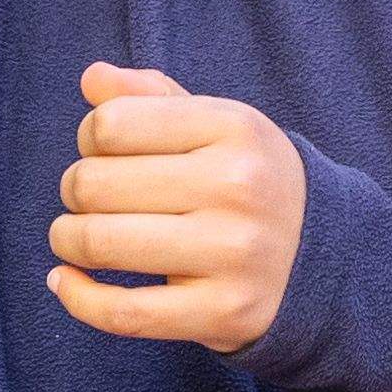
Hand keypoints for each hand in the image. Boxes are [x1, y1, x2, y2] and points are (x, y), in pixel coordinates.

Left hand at [45, 60, 305, 353]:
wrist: (324, 254)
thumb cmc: (248, 180)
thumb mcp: (218, 125)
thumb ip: (152, 96)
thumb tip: (92, 78)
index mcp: (235, 128)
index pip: (110, 124)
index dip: (90, 138)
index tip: (105, 154)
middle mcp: (238, 187)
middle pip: (93, 183)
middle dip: (75, 191)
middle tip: (91, 200)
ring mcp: (232, 253)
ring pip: (99, 244)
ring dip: (68, 240)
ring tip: (77, 238)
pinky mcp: (222, 311)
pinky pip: (121, 313)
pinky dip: (77, 297)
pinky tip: (66, 281)